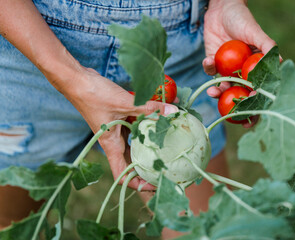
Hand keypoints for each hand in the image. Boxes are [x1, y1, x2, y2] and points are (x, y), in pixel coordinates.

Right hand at [66, 67, 178, 190]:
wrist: (77, 79)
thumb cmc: (93, 95)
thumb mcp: (124, 103)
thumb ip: (149, 109)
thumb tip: (173, 112)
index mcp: (111, 144)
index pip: (122, 174)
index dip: (137, 184)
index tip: (155, 184)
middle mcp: (114, 140)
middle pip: (132, 160)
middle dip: (148, 165)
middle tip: (168, 166)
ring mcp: (116, 128)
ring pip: (136, 141)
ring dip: (151, 142)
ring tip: (170, 143)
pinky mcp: (119, 116)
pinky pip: (136, 124)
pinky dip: (148, 121)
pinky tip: (162, 116)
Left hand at [203, 0, 276, 97]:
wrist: (221, 9)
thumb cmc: (242, 19)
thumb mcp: (255, 32)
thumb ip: (267, 46)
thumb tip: (280, 61)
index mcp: (255, 66)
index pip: (257, 86)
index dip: (256, 98)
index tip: (253, 105)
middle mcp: (241, 70)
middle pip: (239, 91)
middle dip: (235, 103)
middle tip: (232, 112)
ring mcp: (226, 68)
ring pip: (223, 86)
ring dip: (217, 92)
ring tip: (212, 92)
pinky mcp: (213, 62)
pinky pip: (210, 71)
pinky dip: (208, 68)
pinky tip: (208, 60)